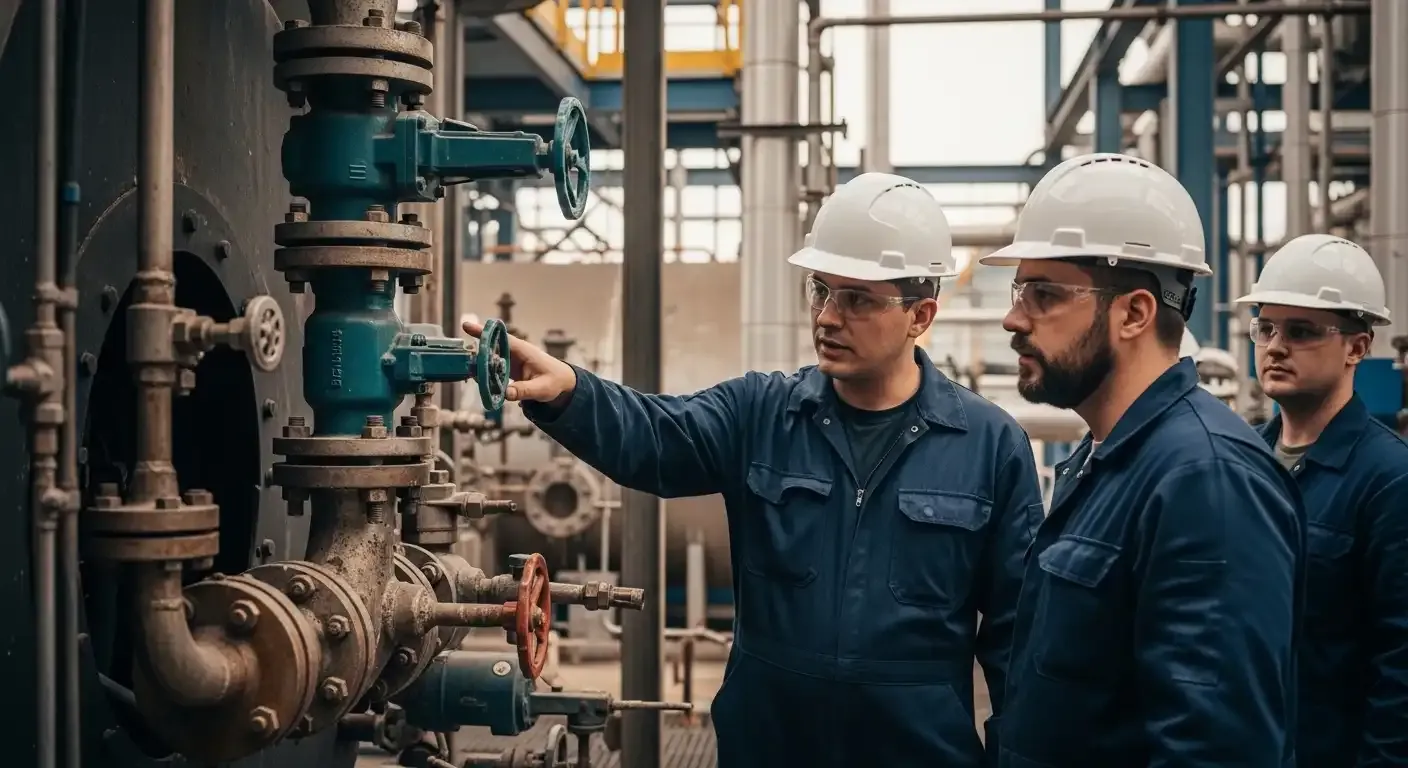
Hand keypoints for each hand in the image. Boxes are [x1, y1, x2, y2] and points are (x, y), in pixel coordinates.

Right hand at [462, 320, 576, 404]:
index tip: (466, 326)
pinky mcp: (508, 369)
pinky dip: (484, 372)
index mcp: (523, 350)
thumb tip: (505, 394)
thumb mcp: (541, 388)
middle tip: (461, 357)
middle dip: (475, 350)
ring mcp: (510, 360)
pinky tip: (477, 378)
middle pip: (491, 347)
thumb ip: (523, 390)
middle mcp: (514, 352)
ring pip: (489, 358)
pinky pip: (492, 368)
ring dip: (478, 363)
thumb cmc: (554, 381)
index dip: (484, 332)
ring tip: (468, 370)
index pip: (501, 338)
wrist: (562, 383)